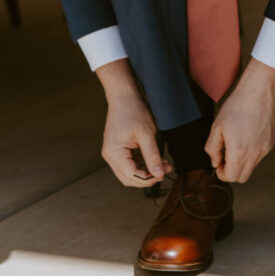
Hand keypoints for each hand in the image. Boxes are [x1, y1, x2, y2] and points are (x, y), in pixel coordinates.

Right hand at [96, 59, 171, 187]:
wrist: (124, 96)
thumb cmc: (133, 111)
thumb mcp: (146, 134)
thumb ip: (152, 156)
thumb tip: (159, 173)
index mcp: (114, 152)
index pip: (131, 175)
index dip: (148, 178)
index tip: (163, 174)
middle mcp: (110, 155)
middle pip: (129, 177)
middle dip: (148, 177)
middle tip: (165, 170)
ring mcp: (112, 153)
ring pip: (130, 172)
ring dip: (147, 171)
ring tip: (164, 164)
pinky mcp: (117, 149)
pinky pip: (130, 163)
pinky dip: (142, 164)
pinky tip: (155, 159)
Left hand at [205, 58, 274, 182]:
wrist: (259, 91)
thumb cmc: (237, 106)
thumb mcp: (217, 126)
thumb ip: (212, 148)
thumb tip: (216, 162)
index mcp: (239, 151)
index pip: (231, 177)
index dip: (222, 172)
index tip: (219, 162)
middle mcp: (254, 154)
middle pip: (242, 177)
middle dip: (232, 171)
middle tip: (226, 156)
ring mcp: (264, 149)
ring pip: (251, 167)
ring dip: (242, 162)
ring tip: (236, 143)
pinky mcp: (270, 143)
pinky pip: (259, 156)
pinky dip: (251, 153)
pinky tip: (246, 136)